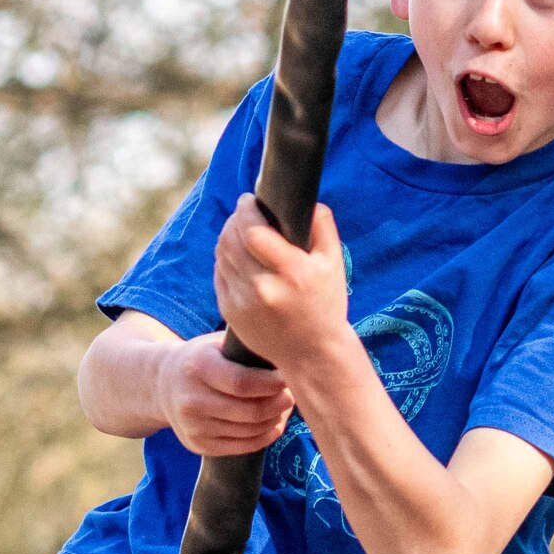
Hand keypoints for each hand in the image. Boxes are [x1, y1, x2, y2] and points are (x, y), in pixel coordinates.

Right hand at [162, 332, 295, 456]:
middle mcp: (191, 400)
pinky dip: (265, 436)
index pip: (243, 383)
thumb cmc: (202, 359)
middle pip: (250, 411)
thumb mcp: (216, 343)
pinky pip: (242, 447)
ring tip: (284, 407)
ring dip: (275, 420)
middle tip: (292, 395)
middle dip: (279, 404)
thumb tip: (288, 353)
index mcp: (197, 367)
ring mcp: (193, 426)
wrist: (163, 385)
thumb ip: (246, 347)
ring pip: (250, 431)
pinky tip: (274, 424)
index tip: (288, 378)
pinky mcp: (198, 445)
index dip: (272, 384)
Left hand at [213, 196, 354, 376]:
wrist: (311, 353)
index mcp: (293, 273)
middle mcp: (264, 288)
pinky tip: (237, 255)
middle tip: (243, 210)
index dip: (246, 210)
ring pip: (221, 254)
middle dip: (235, 218)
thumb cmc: (325, 303)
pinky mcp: (230, 312)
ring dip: (227, 235)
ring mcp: (244, 303)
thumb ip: (323, 226)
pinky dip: (225, 259)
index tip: (249, 200)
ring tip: (240, 230)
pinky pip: (219, 273)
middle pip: (231, 239)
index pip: (252, 231)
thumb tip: (307, 199)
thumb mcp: (334, 264)